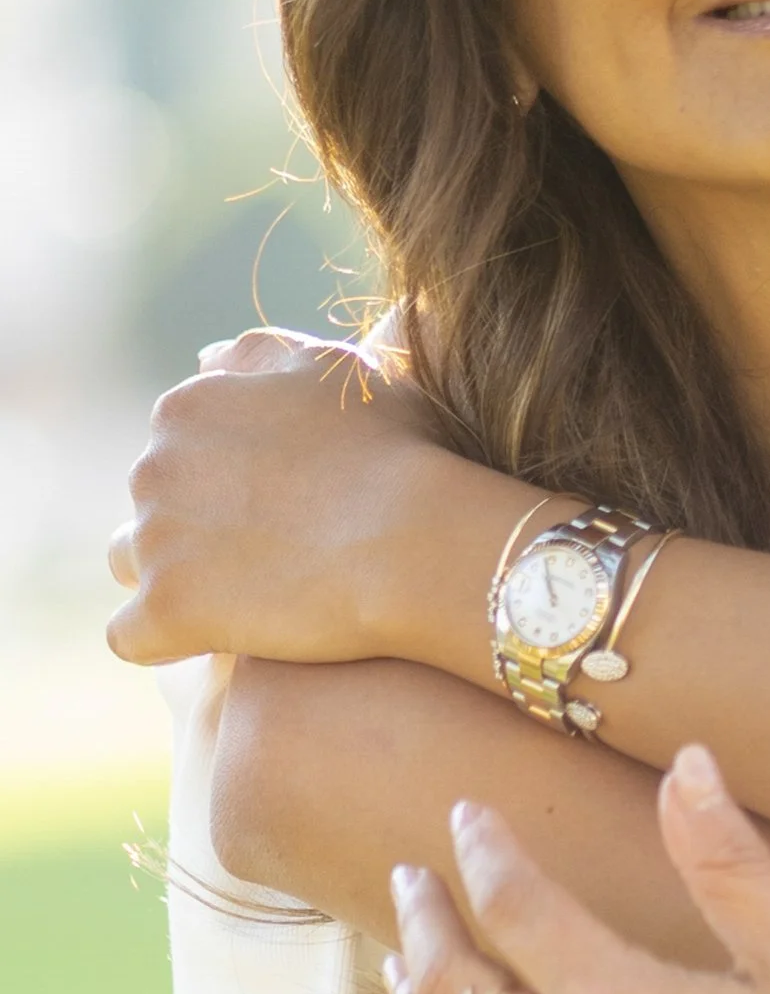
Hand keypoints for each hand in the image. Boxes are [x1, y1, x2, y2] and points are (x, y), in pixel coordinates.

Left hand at [107, 329, 468, 667]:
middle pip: (155, 502)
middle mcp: (153, 468)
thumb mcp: (335, 371)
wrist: (415, 539)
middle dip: (199, 523)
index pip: (178, 445)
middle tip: (278, 547)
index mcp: (188, 408)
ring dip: (173, 575)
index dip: (229, 477)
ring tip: (245, 593)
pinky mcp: (166, 610)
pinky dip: (164, 639)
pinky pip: (130, 636)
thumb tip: (204, 359)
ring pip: (133, 563)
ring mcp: (155, 542)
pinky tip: (214, 639)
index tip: (285, 501)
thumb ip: (261, 353)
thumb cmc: (393, 452)